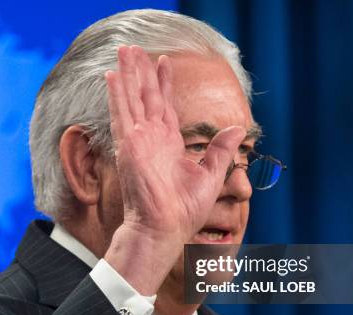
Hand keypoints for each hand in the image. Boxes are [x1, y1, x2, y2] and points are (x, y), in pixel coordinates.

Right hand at [104, 46, 244, 294]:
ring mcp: (138, 140)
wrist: (166, 228)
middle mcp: (152, 138)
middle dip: (143, 71)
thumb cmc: (185, 210)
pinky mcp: (128, 145)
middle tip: (137, 48)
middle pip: (146, 96)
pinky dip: (117, 94)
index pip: (165, 106)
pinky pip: (122, 113)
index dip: (165, 84)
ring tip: (125, 50)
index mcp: (169, 143)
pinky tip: (113, 75)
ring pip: (132, 98)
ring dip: (129, 74)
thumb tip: (239, 128)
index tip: (166, 63)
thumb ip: (221, 150)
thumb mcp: (211, 175)